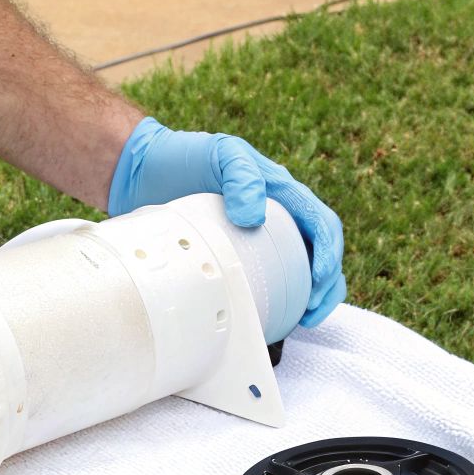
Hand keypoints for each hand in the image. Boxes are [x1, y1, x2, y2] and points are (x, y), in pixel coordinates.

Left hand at [107, 117, 345, 327]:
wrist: (144, 172)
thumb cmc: (185, 157)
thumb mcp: (219, 154)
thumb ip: (241, 176)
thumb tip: (255, 218)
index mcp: (283, 192)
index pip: (322, 224)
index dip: (329, 253)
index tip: (320, 278)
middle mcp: (279, 217)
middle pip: (321, 253)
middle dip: (328, 285)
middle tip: (313, 312)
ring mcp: (260, 238)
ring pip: (301, 271)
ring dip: (311, 298)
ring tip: (303, 321)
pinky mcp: (237, 256)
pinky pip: (268, 280)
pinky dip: (280, 300)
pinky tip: (273, 318)